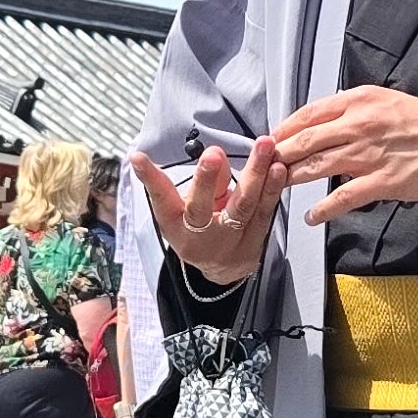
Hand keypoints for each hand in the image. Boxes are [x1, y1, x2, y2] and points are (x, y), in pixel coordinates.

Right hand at [130, 138, 286, 287]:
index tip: (138, 158)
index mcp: (175, 225)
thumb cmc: (200, 227)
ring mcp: (228, 242)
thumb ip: (204, 182)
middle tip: (213, 153)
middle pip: (202, 208)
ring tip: (264, 149)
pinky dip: (272, 190)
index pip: (160, 200)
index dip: (150, 179)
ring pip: (242, 207)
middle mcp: (199, 236)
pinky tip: (279, 169)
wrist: (222, 269)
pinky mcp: (254, 243)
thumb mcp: (188, 208)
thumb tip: (216, 154)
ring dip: (255, 175)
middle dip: (207, 179)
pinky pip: (265, 213)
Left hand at [270, 87, 417, 227]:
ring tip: (278, 188)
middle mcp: (360, 124)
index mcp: (360, 101)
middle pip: (306, 140)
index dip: (285, 128)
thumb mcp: (387, 101)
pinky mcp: (382, 181)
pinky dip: (323, 209)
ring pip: (317, 166)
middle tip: (264, 166)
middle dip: (280, 154)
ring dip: (292, 178)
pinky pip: (343, 197)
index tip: (271, 139)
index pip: (310, 113)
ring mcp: (369, 154)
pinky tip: (311, 216)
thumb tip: (328, 123)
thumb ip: (356, 110)